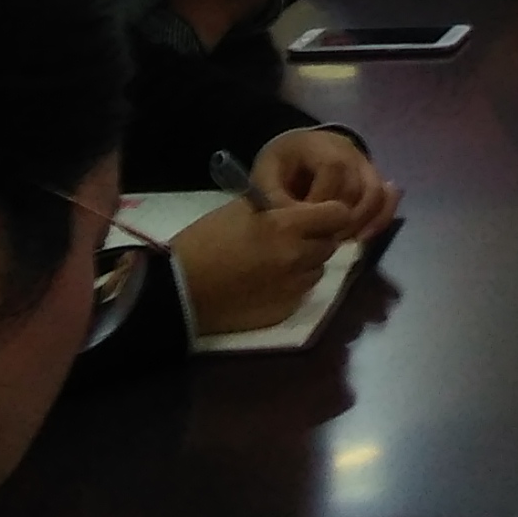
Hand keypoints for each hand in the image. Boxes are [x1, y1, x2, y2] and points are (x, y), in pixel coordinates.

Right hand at [165, 194, 353, 335]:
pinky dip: (292, 285)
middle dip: (317, 238)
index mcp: (286, 227)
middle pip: (329, 243)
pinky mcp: (284, 311)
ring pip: (317, 270)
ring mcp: (293, 288)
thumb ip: (277, 205)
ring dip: (306, 263)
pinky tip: (268, 282)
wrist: (179, 290)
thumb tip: (300, 207)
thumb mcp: (240, 209)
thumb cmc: (204, 242)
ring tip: (279, 260)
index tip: (316, 213)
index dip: (329, 211)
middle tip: (294, 236)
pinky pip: (301, 293)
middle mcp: (297, 258)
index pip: (338, 214)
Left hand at [253, 127, 402, 240]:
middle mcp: (350, 151)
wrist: (298, 151)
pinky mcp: (373, 179)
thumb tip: (291, 219)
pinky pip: (386, 198)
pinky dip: (380, 219)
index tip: (304, 221)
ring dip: (363, 221)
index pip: (333, 170)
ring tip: (343, 241)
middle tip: (323, 239)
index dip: (321, 200)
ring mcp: (366, 164)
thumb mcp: (266, 174)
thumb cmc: (281, 164)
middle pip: (358, 185)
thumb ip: (273, 195)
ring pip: (377, 194)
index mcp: (321, 145)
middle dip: (343, 218)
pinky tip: (363, 237)